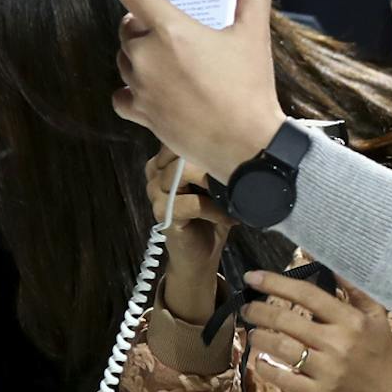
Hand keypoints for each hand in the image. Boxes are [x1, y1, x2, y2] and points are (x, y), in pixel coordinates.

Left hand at [109, 0, 286, 183]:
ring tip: (166, 59)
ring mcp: (140, 87)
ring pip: (124, 59)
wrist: (247, 145)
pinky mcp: (141, 114)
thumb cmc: (250, 88)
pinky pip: (121, 95)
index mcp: (171, 30)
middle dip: (142, 22)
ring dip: (137, 53)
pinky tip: (151, 89)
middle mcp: (147, 56)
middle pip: (128, 27)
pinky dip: (130, 89)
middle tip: (169, 28)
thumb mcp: (254, 34)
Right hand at [147, 148, 236, 318]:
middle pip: (181, 152)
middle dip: (210, 162)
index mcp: (164, 162)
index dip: (204, 143)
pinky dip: (214, 210)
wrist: (201, 254)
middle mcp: (154, 174)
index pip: (178, 137)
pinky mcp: (163, 213)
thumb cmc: (211, 215)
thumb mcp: (214, 183)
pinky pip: (191, 203)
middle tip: (234, 177)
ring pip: (183, 173)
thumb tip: (237, 141)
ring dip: (214, 185)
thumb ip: (212, 161)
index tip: (230, 155)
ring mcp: (155, 193)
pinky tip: (228, 217)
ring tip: (232, 197)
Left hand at [239, 269, 391, 391]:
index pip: (306, 294)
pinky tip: (260, 360)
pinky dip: (265, 367)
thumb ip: (355, 291)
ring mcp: (326, 370)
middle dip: (258, 310)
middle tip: (247, 308)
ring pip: (280, 347)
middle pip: (286, 319)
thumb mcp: (377, 319)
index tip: (252, 278)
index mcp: (351, 321)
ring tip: (252, 333)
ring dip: (259, 337)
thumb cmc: (381, 357)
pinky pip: (282, 377)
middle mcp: (337, 343)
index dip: (275, 283)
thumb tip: (332, 264)